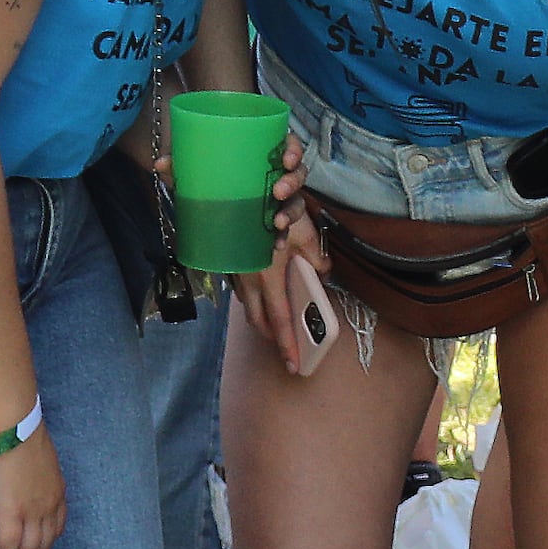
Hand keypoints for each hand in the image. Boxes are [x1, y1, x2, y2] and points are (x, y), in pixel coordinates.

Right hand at [0, 428, 66, 548]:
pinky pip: (8, 543)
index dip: (43, 541)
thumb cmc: (25, 438)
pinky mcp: (12, 513)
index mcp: (58, 496)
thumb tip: (28, 485)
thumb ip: (40, 480)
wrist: (15, 431)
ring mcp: (32, 513)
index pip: (57, 530)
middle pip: (44, 545)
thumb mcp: (43, 464)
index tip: (29, 542)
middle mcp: (49, 508)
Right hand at [230, 164, 332, 369]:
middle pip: (259, 319)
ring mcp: (232, 270)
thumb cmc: (268, 199)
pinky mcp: (224, 260)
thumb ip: (312, 250)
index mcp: (267, 273)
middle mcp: (247, 277)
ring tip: (273, 330)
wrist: (222, 181)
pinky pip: (239, 287)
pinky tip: (258, 298)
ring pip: (246, 305)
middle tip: (286, 351)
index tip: (294, 366)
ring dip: (260, 320)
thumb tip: (325, 270)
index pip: (281, 318)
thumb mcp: (299, 223)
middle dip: (273, 337)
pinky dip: (250, 299)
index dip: (287, 345)